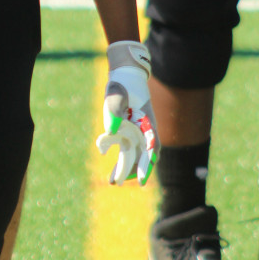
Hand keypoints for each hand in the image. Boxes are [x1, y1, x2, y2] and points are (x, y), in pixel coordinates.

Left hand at [96, 40, 159, 185]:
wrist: (126, 76)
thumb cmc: (123, 85)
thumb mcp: (117, 94)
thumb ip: (114, 110)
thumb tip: (110, 131)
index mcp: (147, 123)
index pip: (151, 148)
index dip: (147, 164)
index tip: (141, 180)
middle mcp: (144, 130)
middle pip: (141, 156)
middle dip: (131, 172)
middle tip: (117, 183)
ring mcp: (137, 132)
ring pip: (133, 155)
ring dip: (124, 168)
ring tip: (113, 180)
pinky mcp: (128, 131)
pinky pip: (125, 148)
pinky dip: (119, 156)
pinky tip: (107, 157)